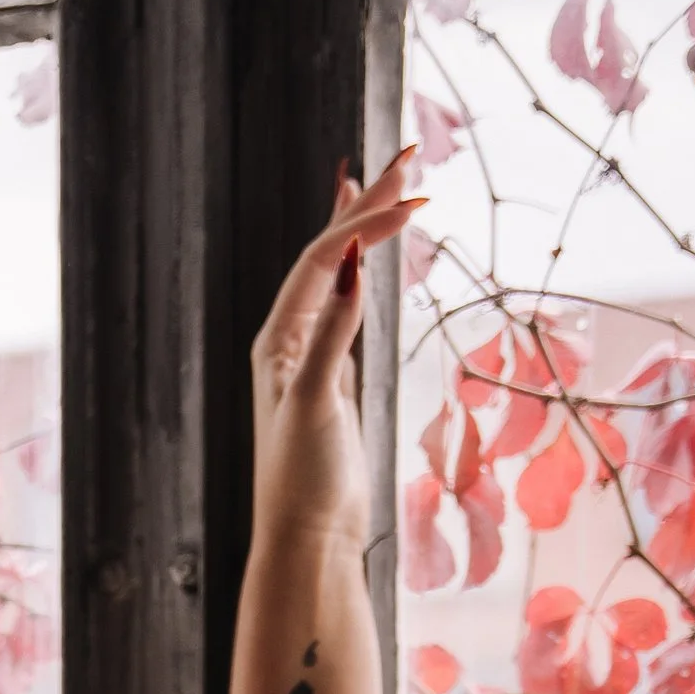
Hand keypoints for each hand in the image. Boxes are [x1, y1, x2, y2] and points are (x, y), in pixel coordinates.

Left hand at [248, 152, 425, 551]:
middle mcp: (289, 340)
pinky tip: (367, 257)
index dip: (367, 225)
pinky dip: (360, 275)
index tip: (416, 200)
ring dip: (365, 230)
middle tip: (407, 154)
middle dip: (368, 205)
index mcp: (278, 339)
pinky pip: (346, 309)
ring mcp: (312, 358)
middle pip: (330, 256)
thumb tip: (356, 263)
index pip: (324, 260)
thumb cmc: (304, 479)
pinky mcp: (334, 381)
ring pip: (340, 277)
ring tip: (386, 182)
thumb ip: (334, 332)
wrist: (310, 539)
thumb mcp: (318, 401)